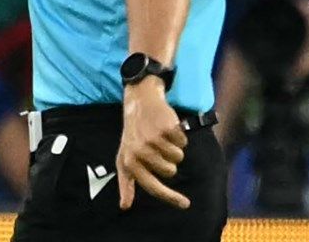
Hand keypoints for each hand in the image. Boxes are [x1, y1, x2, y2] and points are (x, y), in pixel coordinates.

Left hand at [117, 79, 188, 209]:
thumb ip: (125, 183)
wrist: (139, 101)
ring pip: (178, 157)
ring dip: (174, 148)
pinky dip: (179, 136)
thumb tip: (124, 206)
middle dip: (168, 161)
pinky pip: (183, 143)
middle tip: (157, 147)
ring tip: (161, 136)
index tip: (185, 204)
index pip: (152, 186)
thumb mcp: (124, 157)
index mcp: (130, 161)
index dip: (170, 197)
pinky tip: (168, 127)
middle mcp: (141, 151)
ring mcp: (153, 139)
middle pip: (170, 171)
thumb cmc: (132, 134)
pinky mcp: (167, 127)